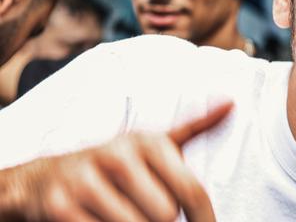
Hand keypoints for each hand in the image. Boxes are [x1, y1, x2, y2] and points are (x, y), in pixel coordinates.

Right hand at [0, 101, 232, 221]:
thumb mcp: (156, 143)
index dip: (204, 218)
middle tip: (146, 208)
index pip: (191, 191)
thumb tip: (231, 102)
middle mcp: (118, 154)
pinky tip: (100, 218)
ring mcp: (86, 180)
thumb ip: (196, 126)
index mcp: (149, 141)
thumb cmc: (119, 163)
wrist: (47, 177)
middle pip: (165, 215)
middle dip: (161, 220)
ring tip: (124, 213)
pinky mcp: (60, 207)